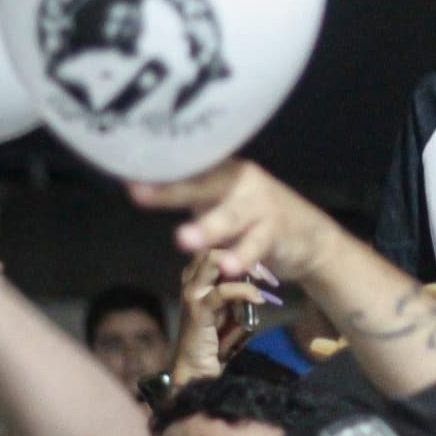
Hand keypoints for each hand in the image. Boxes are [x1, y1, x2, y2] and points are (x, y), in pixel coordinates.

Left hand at [129, 160, 341, 284]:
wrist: (309, 235)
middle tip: (139, 194)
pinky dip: (242, 256)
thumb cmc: (253, 217)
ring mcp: (259, 204)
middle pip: (202, 184)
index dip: (157, 172)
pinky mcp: (275, 230)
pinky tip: (229, 267)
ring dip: (207, 228)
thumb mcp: (222, 201)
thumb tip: (139, 188)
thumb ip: (191, 195)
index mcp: (221, 170)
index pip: (185, 168)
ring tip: (184, 240)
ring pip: (229, 217)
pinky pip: (255, 245)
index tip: (125, 176)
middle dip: (171, 191)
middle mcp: (240, 180)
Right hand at [170, 248, 276, 384]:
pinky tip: (258, 297)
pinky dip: (244, 291)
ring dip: (244, 265)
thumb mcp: (230, 306)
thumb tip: (259, 274)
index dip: (239, 243)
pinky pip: (222, 290)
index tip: (264, 254)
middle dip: (241, 247)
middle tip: (266, 265)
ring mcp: (192, 292)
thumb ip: (238, 288)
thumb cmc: (215, 337)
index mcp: (197, 275)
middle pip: (213, 245)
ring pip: (214, 259)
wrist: (195, 368)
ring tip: (264, 277)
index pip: (216, 245)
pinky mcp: (198, 310)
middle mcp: (191, 278)